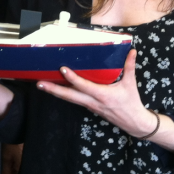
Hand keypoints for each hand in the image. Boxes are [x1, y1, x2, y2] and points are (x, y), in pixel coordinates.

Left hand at [37, 49, 155, 137]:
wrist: (134, 123)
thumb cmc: (132, 103)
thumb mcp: (131, 84)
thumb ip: (130, 66)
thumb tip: (132, 51)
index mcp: (103, 95)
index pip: (85, 86)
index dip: (73, 78)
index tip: (63, 69)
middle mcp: (93, 102)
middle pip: (70, 96)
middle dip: (54, 90)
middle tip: (39, 83)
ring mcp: (89, 106)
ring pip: (69, 99)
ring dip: (55, 92)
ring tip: (41, 85)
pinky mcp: (89, 107)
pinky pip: (74, 100)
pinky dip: (64, 95)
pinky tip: (56, 89)